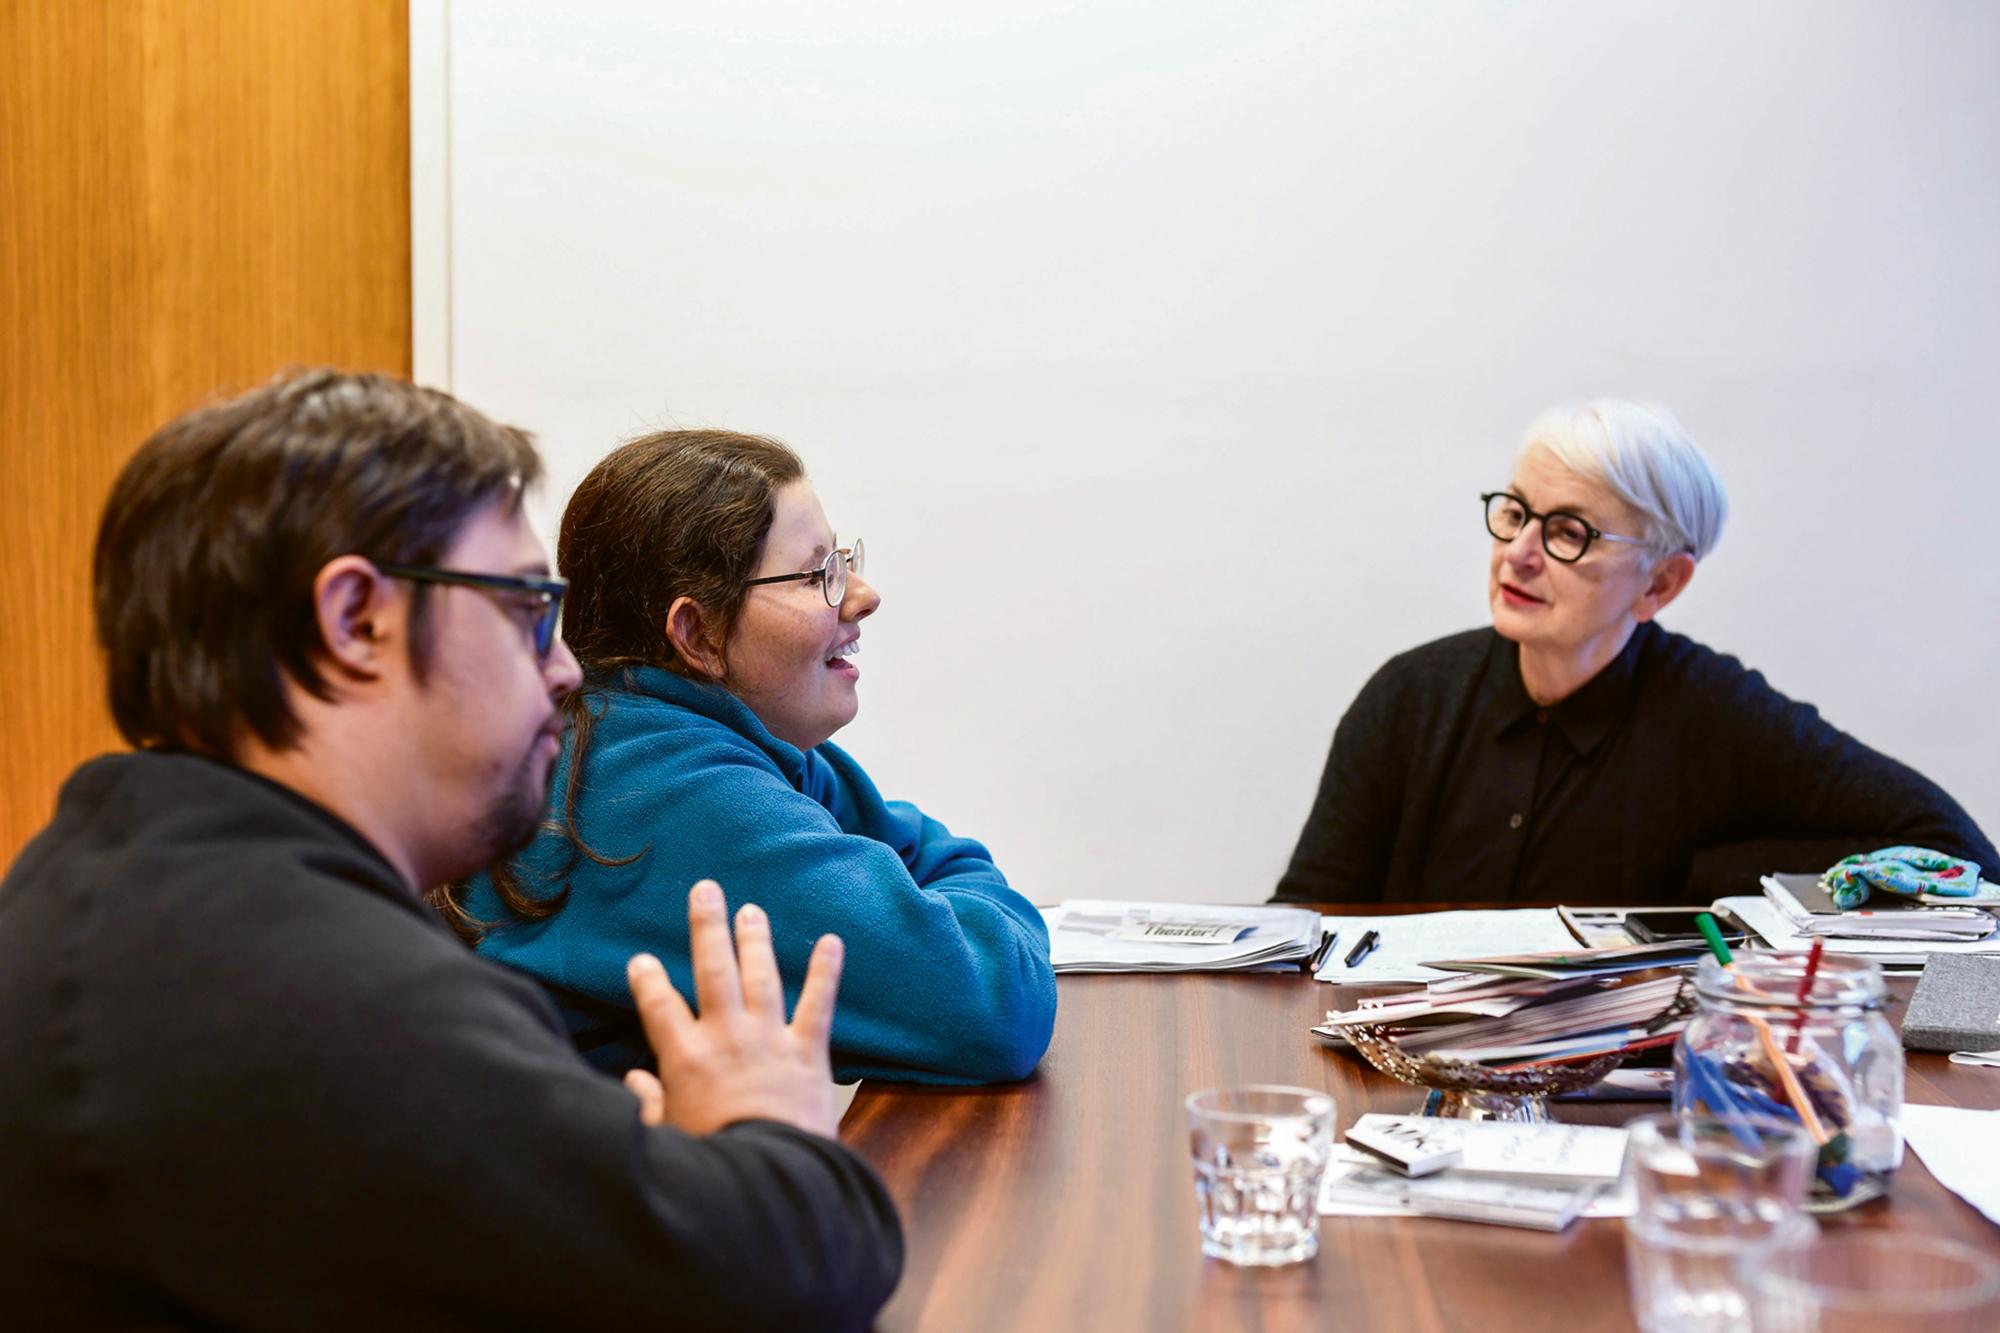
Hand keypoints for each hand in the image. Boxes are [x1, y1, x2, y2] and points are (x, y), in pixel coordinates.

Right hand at [623, 880, 843, 1139]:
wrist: (772, 1177)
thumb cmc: (716, 1163)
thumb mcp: (667, 1138)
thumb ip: (648, 1105)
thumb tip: (634, 1082)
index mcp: (685, 1058)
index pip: (659, 1006)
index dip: (647, 980)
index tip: (641, 959)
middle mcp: (726, 1037)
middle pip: (712, 970)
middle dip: (707, 927)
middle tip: (705, 890)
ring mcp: (770, 1040)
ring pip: (761, 976)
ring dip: (756, 940)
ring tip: (752, 909)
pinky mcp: (808, 1052)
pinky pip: (818, 1004)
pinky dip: (826, 972)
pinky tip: (832, 941)